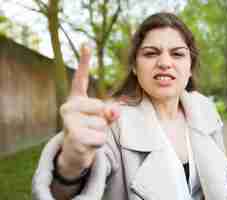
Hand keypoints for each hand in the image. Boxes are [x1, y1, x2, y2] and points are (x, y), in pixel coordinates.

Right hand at [57, 44, 119, 178]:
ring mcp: (68, 121)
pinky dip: (99, 143)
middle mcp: (68, 106)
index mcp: (76, 99)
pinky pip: (100, 138)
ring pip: (102, 124)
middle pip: (101, 107)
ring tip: (89, 135)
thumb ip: (110, 111)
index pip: (81, 79)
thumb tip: (113, 111)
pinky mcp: (73, 136)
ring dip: (101, 133)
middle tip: (91, 126)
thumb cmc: (89, 130)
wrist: (74, 152)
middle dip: (103, 120)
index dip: (84, 62)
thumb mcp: (102, 118)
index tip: (87, 44)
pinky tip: (87, 144)